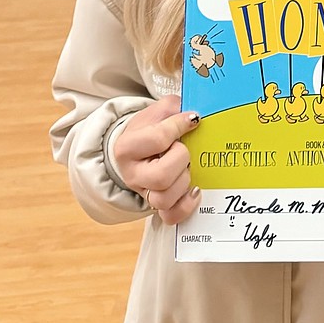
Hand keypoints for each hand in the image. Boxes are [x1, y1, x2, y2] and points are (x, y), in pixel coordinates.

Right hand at [113, 95, 202, 225]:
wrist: (136, 150)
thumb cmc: (148, 130)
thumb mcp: (156, 112)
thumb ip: (175, 107)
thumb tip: (196, 114)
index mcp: (127, 147)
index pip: (158, 138)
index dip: (180, 126)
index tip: (193, 120)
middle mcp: (133, 174)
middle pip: (161, 175)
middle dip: (181, 158)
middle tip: (183, 149)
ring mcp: (144, 193)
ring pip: (165, 198)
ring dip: (184, 181)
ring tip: (187, 167)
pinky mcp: (156, 206)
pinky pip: (171, 216)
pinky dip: (186, 205)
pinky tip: (196, 190)